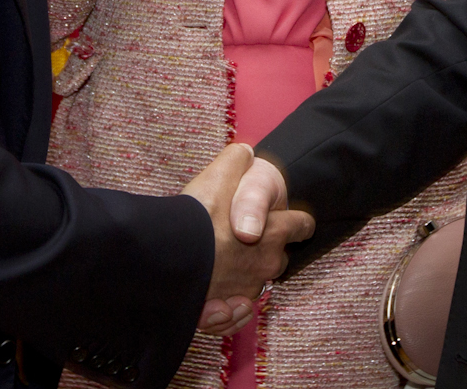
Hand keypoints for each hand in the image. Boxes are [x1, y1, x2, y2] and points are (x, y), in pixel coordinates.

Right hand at [184, 144, 314, 335]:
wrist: (164, 256)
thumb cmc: (197, 216)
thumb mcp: (221, 173)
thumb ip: (238, 160)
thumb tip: (245, 153)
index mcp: (273, 232)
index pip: (302, 226)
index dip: (296, 220)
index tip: (289, 219)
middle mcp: (265, 265)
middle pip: (278, 258)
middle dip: (267, 249)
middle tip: (245, 237)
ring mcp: (245, 290)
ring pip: (254, 284)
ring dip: (243, 275)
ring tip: (222, 262)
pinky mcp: (223, 313)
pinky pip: (233, 312)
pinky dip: (228, 306)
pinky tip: (218, 296)